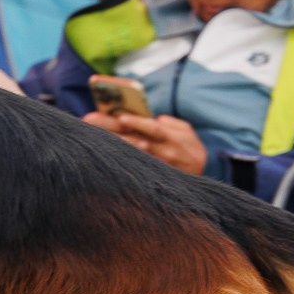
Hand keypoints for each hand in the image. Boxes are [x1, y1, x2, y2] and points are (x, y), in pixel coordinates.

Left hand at [81, 110, 208, 174]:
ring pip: (131, 155)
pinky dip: (121, 163)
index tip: (120, 116)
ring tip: (93, 140)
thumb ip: (169, 123)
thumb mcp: (185, 130)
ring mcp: (156, 165)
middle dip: (110, 128)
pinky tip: (106, 159)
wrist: (204, 171)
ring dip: (111, 146)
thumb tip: (154, 119)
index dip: (136, 122)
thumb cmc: (188, 146)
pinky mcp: (153, 176)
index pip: (151, 127)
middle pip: (133, 138)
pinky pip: (136, 168)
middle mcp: (162, 151)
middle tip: (88, 119)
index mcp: (169, 135)